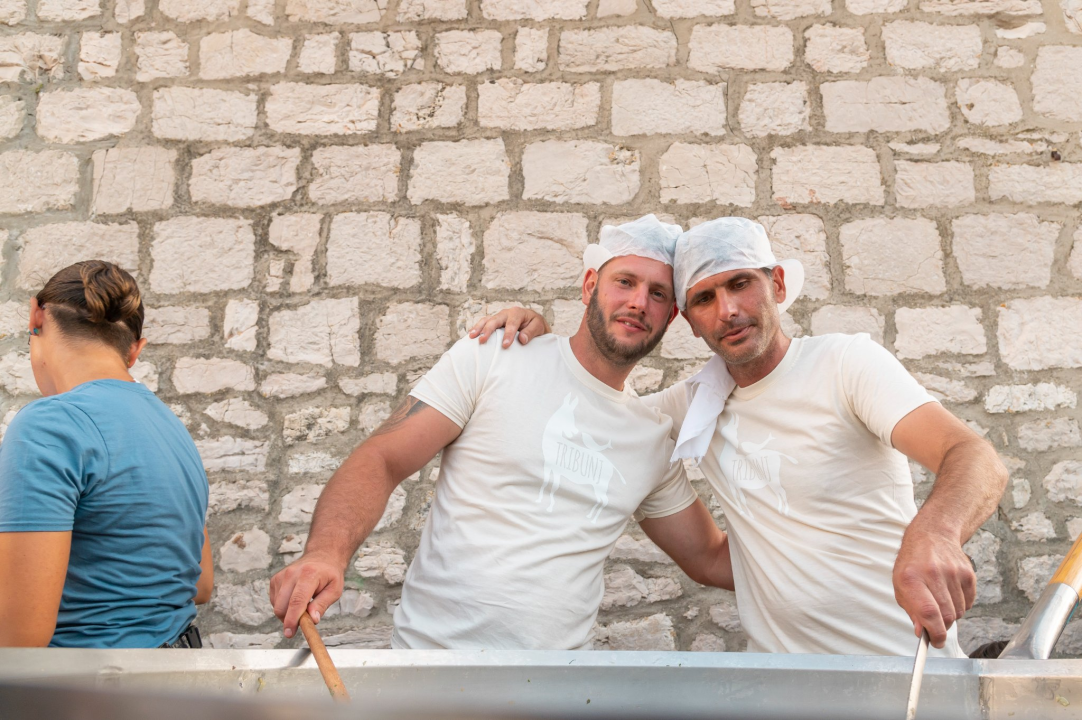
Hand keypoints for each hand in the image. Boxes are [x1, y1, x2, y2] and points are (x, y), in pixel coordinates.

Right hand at [268, 553, 344, 638]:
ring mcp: (281, 575)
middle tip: (303, 622)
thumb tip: (312, 620)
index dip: (292, 619)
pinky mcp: (275, 579)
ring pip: (277, 605)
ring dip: (287, 613)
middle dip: (289, 620)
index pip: (296, 600)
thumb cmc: (330, 574)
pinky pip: (274, 601)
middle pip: (282, 605)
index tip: (290, 633)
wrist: (322, 556)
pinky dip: (283, 606)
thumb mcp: (335, 590)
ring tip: (304, 605)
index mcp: (309, 574)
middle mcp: (291, 573)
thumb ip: (323, 604)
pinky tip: (295, 599)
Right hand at [468, 307, 550, 346]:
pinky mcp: (494, 322)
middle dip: (488, 330)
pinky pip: (484, 323)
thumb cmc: (536, 326)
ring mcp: (499, 317)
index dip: (508, 334)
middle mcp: (506, 313)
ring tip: (472, 337)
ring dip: (479, 328)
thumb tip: (522, 339)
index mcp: (518, 312)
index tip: (505, 345)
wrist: (533, 324)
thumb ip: (531, 332)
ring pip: (487, 320)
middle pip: (495, 320)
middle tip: (482, 341)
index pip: (512, 323)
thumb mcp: (539, 327)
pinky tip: (471, 336)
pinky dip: (477, 328)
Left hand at [892, 529, 975, 648]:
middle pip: (946, 616)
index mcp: (911, 578)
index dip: (935, 633)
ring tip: (940, 600)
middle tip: (936, 624)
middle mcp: (933, 574)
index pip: (928, 613)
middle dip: (942, 627)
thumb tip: (923, 632)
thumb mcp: (901, 585)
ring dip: (951, 614)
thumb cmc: (912, 564)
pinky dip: (961, 604)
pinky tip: (950, 592)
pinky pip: (969, 602)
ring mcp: (953, 572)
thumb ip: (912, 610)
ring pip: (959, 611)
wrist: (931, 535)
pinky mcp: (968, 573)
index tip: (936, 642)